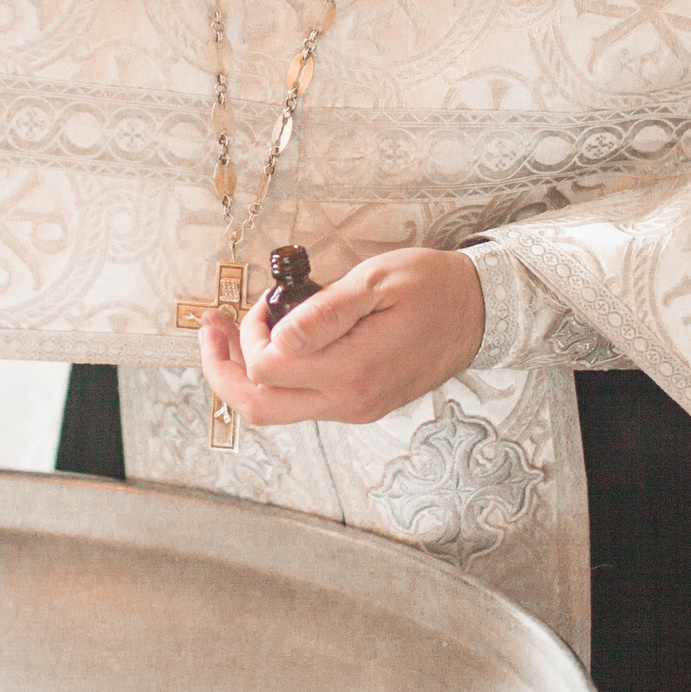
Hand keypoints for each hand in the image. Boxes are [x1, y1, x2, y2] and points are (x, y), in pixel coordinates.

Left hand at [197, 248, 485, 427]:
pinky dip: (275, 378)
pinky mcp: (358, 404)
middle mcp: (349, 401)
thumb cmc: (433, 287)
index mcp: (353, 371)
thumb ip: (326, 311)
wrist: (480, 313)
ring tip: (232, 333)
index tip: (264, 303)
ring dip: (246, 374)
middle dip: (222, 369)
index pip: (267, 370)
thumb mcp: (378, 281)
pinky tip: (274, 344)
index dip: (249, 334)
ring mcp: (354, 408)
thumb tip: (279, 335)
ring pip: (276, 410)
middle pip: (258, 407)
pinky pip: (301, 403)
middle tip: (210, 330)